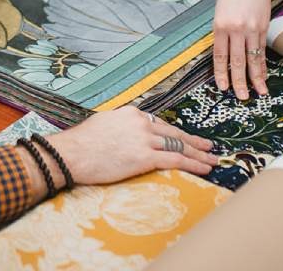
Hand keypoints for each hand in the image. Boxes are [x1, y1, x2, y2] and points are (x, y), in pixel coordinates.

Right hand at [44, 107, 217, 184]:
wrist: (70, 153)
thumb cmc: (80, 143)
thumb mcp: (103, 124)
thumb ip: (119, 127)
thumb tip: (123, 135)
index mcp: (132, 114)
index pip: (158, 124)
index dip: (173, 135)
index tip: (183, 140)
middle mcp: (141, 123)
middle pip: (174, 133)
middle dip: (194, 141)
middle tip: (209, 146)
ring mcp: (144, 140)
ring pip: (179, 147)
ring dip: (199, 155)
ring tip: (212, 160)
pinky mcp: (144, 157)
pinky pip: (175, 160)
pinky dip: (193, 164)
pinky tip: (204, 169)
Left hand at [212, 0, 275, 98]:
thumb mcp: (220, 11)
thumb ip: (220, 31)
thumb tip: (222, 52)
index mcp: (220, 25)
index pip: (220, 56)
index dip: (221, 73)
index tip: (223, 87)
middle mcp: (235, 29)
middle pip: (237, 61)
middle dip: (238, 81)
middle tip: (241, 97)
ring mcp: (251, 30)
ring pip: (252, 59)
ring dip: (255, 78)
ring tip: (257, 93)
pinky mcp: (263, 29)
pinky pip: (262, 52)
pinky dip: (262, 66)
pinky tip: (264, 76)